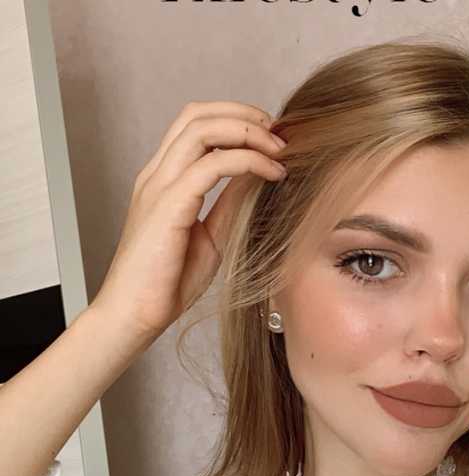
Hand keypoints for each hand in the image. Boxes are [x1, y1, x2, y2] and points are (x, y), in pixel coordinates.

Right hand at [89, 101, 287, 334]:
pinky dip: (248, 161)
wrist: (135, 315)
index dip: (235, 118)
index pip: (195, 124)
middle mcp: (158, 173)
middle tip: (279, 134)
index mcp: (164, 178)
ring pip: (202, 128)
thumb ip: (230, 202)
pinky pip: (212, 165)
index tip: (271, 137)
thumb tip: (256, 175)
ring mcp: (159, 186)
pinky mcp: (168, 204)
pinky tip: (273, 173)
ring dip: (248, 131)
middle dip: (244, 114)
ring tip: (280, 150)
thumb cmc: (167, 280)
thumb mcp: (211, 234)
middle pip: (197, 114)